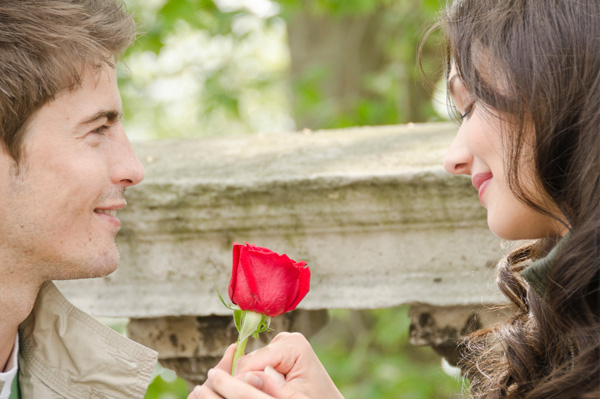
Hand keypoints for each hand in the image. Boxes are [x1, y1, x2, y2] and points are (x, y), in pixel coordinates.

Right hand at [188, 333, 343, 398]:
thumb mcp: (292, 398)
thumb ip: (268, 387)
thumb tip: (244, 378)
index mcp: (292, 345)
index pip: (250, 363)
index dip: (241, 383)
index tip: (242, 397)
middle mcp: (285, 338)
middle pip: (248, 363)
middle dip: (247, 382)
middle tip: (259, 396)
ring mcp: (281, 343)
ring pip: (249, 365)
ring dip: (251, 382)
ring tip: (265, 393)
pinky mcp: (278, 351)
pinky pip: (255, 366)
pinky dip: (256, 380)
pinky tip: (265, 389)